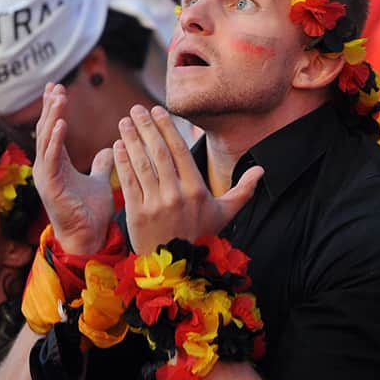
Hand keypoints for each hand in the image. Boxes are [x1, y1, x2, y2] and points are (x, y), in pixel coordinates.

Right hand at [33, 84, 114, 254]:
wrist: (89, 237)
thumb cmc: (91, 212)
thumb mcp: (98, 181)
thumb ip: (101, 164)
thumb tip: (108, 148)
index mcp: (57, 164)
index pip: (52, 130)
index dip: (54, 109)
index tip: (57, 88)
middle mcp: (47, 168)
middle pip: (45, 130)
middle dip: (50, 107)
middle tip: (55, 86)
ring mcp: (46, 177)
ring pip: (46, 140)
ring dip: (52, 116)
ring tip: (58, 97)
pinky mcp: (50, 187)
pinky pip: (50, 158)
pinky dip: (55, 140)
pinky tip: (61, 123)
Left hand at [114, 105, 263, 253]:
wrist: (176, 269)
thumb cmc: (201, 236)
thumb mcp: (225, 214)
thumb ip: (243, 190)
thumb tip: (262, 170)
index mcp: (196, 190)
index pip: (179, 151)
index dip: (168, 128)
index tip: (158, 111)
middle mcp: (176, 195)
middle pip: (159, 153)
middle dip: (146, 127)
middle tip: (136, 109)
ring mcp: (155, 204)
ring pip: (142, 164)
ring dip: (132, 139)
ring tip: (124, 121)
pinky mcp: (136, 214)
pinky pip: (129, 182)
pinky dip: (122, 162)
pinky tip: (118, 146)